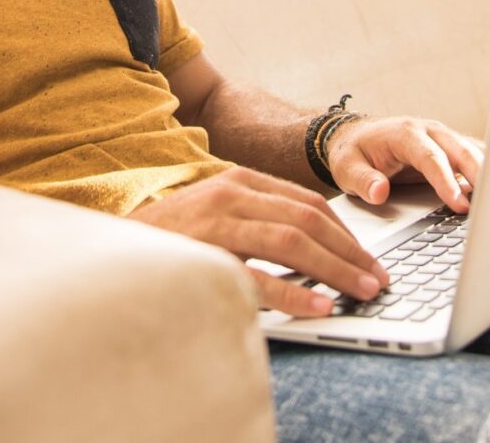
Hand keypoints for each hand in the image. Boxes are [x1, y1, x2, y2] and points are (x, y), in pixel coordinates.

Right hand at [124, 168, 391, 317]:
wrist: (112, 243)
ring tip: (361, 290)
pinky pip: (258, 276)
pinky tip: (320, 307)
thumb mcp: (218, 212)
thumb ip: (259, 218)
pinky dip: (295, 293)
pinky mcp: (204, 255)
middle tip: (377, 278)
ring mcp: (217, 224)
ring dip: (335, 269)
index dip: (345, 232)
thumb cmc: (171, 236)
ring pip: (292, 242)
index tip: (368, 258)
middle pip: (308, 220)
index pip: (307, 203)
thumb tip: (314, 245)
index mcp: (239, 181)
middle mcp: (231, 195)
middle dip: (350, 252)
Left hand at [326, 116, 482, 212]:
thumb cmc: (353, 152)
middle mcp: (429, 131)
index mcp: (405, 134)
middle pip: (462, 151)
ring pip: (474, 151)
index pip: (431, 158)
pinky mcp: (451, 147)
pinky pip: (475, 155)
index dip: (447, 182)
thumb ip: (363, 180)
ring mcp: (443, 137)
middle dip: (480, 175)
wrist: (356, 136)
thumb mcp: (346, 167)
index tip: (459, 204)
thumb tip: (380, 192)